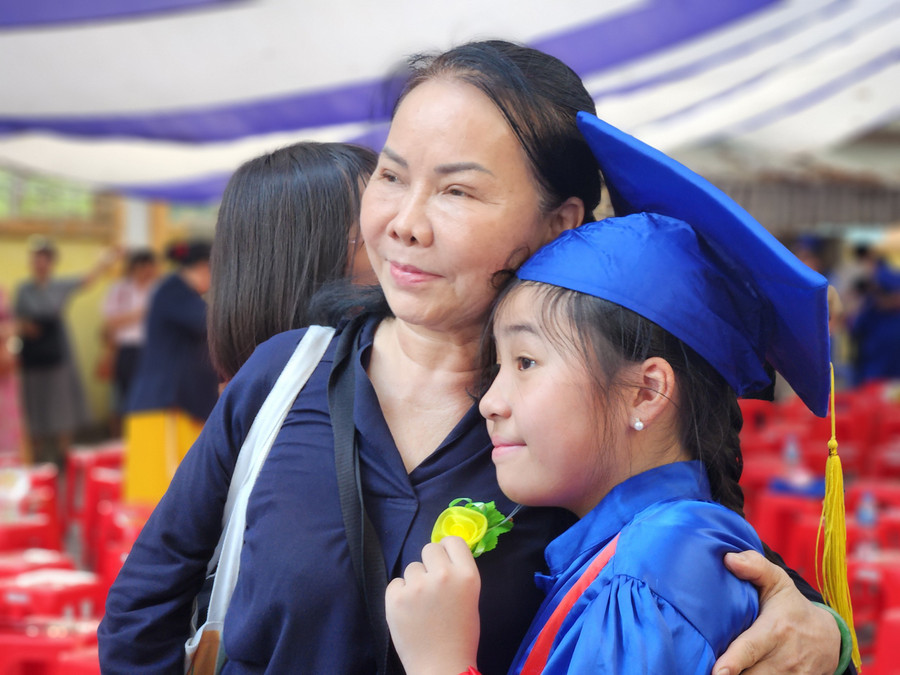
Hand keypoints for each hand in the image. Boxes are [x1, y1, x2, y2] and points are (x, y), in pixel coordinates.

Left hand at [385, 536, 480, 674]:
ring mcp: (417, 586)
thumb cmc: (460, 636)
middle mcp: (443, 575)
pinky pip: (396, 583)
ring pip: (412, 567)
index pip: (453, 540)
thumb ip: (458, 575)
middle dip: (429, 564)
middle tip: (432, 585)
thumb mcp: (470, 598)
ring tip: (421, 606)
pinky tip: (409, 612)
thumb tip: (443, 556)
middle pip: (429, 548)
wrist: (442, 667)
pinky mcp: (395, 598)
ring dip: (415, 582)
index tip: (444, 561)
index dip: (447, 550)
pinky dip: (400, 595)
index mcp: (467, 575)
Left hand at [712, 550, 840, 674]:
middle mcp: (783, 659)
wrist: (829, 640)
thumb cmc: (792, 607)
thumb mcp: (778, 582)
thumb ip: (755, 567)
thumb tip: (728, 558)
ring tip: (717, 670)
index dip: (733, 662)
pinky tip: (738, 674)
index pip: (750, 650)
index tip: (717, 671)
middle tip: (703, 667)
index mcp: (775, 631)